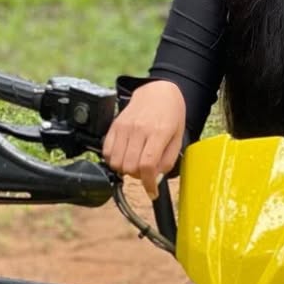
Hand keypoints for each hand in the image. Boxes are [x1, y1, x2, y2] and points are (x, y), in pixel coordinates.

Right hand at [102, 80, 186, 198]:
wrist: (158, 91)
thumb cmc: (171, 114)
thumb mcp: (177, 138)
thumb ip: (167, 160)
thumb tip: (154, 179)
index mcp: (159, 132)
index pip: (147, 165)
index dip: (148, 184)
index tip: (151, 192)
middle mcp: (139, 129)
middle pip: (129, 166)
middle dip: (137, 176)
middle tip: (145, 171)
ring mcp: (124, 127)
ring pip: (116, 162)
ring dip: (124, 169)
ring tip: (134, 162)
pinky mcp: (114, 126)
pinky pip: (106, 151)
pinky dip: (113, 160)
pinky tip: (124, 155)